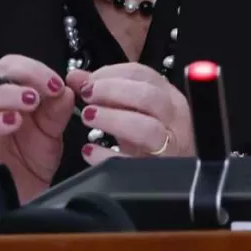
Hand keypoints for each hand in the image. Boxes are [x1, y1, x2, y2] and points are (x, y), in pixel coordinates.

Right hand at [0, 55, 74, 202]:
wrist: (29, 193)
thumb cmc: (34, 157)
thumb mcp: (52, 131)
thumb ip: (58, 109)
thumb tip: (65, 91)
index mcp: (2, 99)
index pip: (5, 69)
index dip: (28, 71)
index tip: (53, 84)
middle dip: (6, 92)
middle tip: (33, 100)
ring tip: (15, 122)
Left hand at [66, 63, 194, 164]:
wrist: (174, 176)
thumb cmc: (151, 138)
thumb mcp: (132, 111)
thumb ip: (104, 90)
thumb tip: (76, 77)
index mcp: (168, 96)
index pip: (142, 74)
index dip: (111, 73)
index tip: (87, 80)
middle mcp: (174, 118)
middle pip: (148, 96)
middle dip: (113, 91)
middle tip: (87, 95)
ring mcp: (170, 146)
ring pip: (147, 128)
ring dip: (113, 119)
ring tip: (89, 117)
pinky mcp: (158, 173)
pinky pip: (133, 164)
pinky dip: (108, 156)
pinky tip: (90, 151)